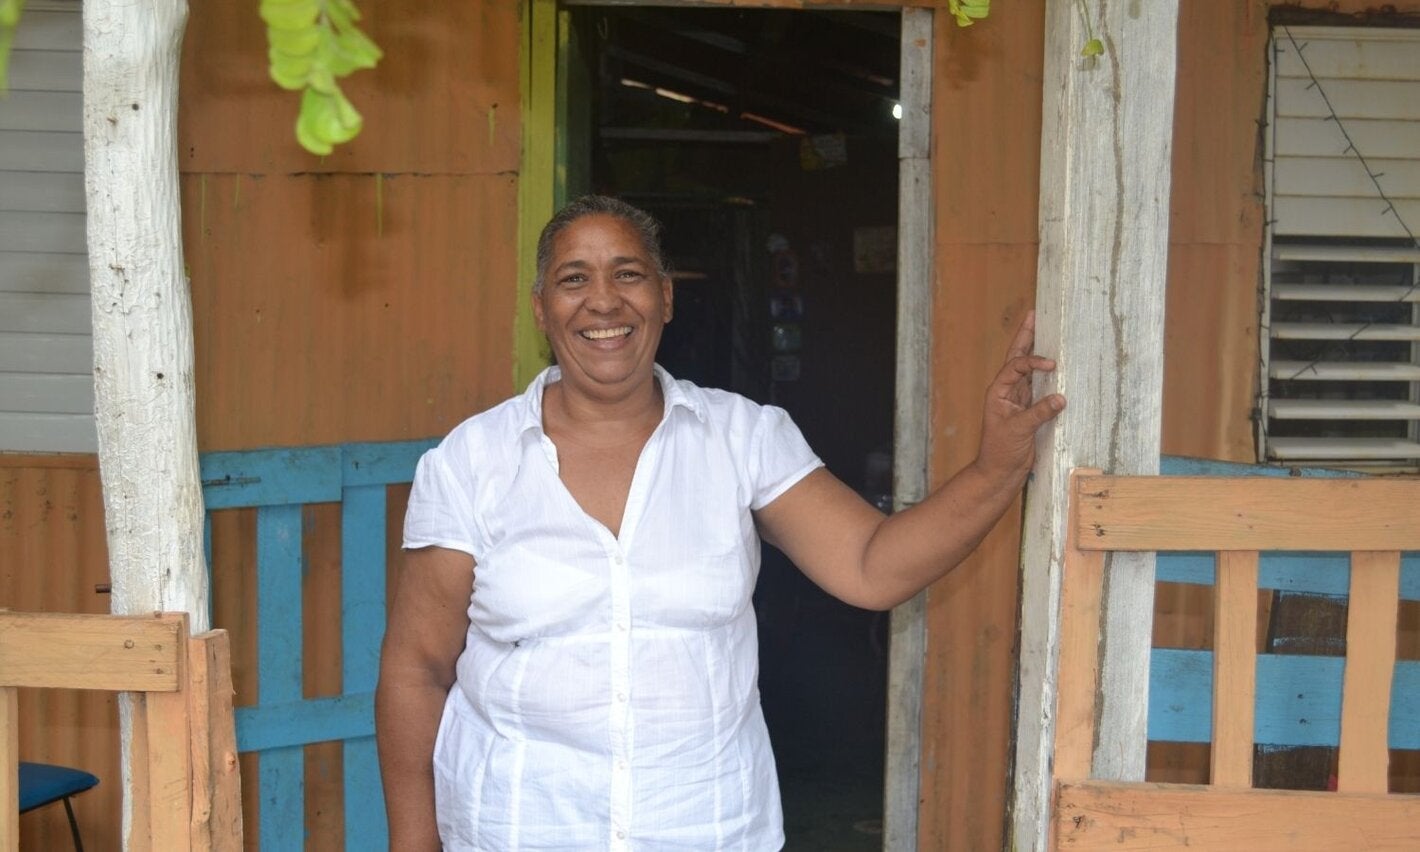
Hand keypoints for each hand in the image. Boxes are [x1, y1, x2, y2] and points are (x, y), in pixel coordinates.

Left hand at [973, 310, 1064, 484]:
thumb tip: (1061, 397)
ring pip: (1027, 370)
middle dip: (1025, 337)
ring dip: (1035, 351)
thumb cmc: (1000, 452)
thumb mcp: (1019, 431)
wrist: (1000, 472)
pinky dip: (1046, 374)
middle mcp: (1007, 392)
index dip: (1033, 361)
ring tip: (1044, 330)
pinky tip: (1055, 364)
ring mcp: (1018, 400)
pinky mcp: (1029, 410)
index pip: (1015, 367)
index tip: (1052, 364)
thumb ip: (1039, 413)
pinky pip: (1038, 386)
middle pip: (1017, 358)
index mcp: (998, 392)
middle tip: (1034, 315)